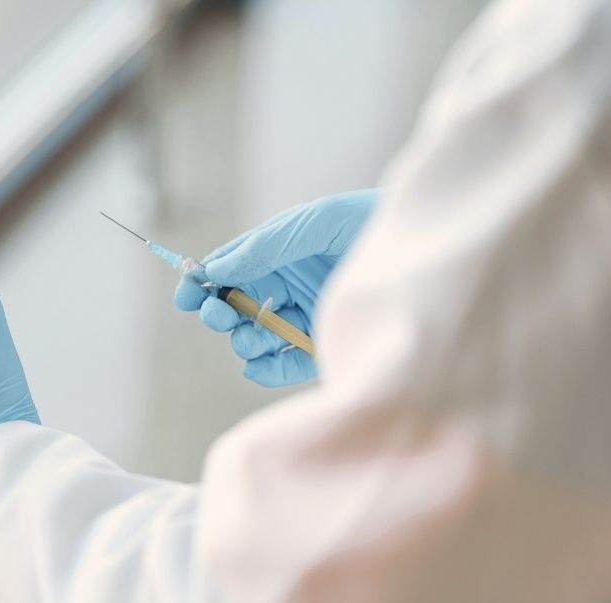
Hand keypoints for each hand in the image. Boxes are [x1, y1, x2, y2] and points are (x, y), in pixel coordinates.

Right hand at [175, 189, 378, 385]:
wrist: (425, 248)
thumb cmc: (368, 223)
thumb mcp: (313, 223)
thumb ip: (265, 246)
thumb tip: (217, 268)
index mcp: (274, 255)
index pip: (227, 271)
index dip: (201, 283)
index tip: (186, 295)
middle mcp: (284, 288)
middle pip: (234, 309)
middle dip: (219, 314)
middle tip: (219, 315)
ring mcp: (302, 319)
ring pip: (254, 338)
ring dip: (244, 340)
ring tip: (252, 337)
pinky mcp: (323, 348)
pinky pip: (283, 366)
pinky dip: (266, 370)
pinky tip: (261, 365)